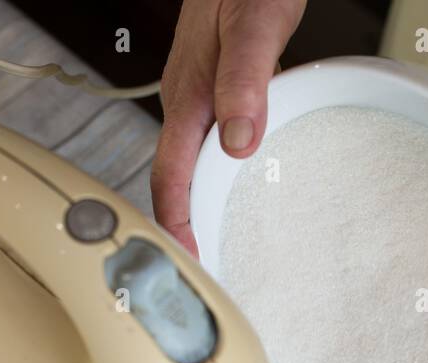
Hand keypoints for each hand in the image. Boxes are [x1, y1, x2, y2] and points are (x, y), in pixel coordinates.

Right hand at [151, 0, 305, 256]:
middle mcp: (187, 100)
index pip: (172, 176)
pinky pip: (209, 144)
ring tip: (212, 247)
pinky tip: (235, 189)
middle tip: (201, 272)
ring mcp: (198, 96)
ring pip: (191, 164)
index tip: (188, 262)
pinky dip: (217, 177)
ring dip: (199, 206)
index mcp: (189, 95)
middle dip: (183, 230)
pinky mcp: (215, 90)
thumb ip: (246, 81)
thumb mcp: (255, 24)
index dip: (177, 225)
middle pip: (176, 180)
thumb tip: (239, 142)